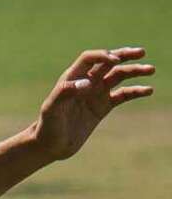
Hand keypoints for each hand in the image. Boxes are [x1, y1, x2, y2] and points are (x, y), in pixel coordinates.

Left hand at [34, 47, 153, 162]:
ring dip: (135, 71)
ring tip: (151, 69)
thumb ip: (65, 93)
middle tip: (141, 52)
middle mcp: (86, 83)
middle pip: (108, 62)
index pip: (89, 59)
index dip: (102, 56)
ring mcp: (95, 94)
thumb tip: (87, 83)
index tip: (115, 60)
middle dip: (124, 55)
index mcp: (72, 78)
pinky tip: (148, 90)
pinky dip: (136, 91)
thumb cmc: (47, 126)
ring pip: (119, 76)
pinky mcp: (103, 107)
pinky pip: (123, 95)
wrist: (50, 146)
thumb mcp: (51, 109)